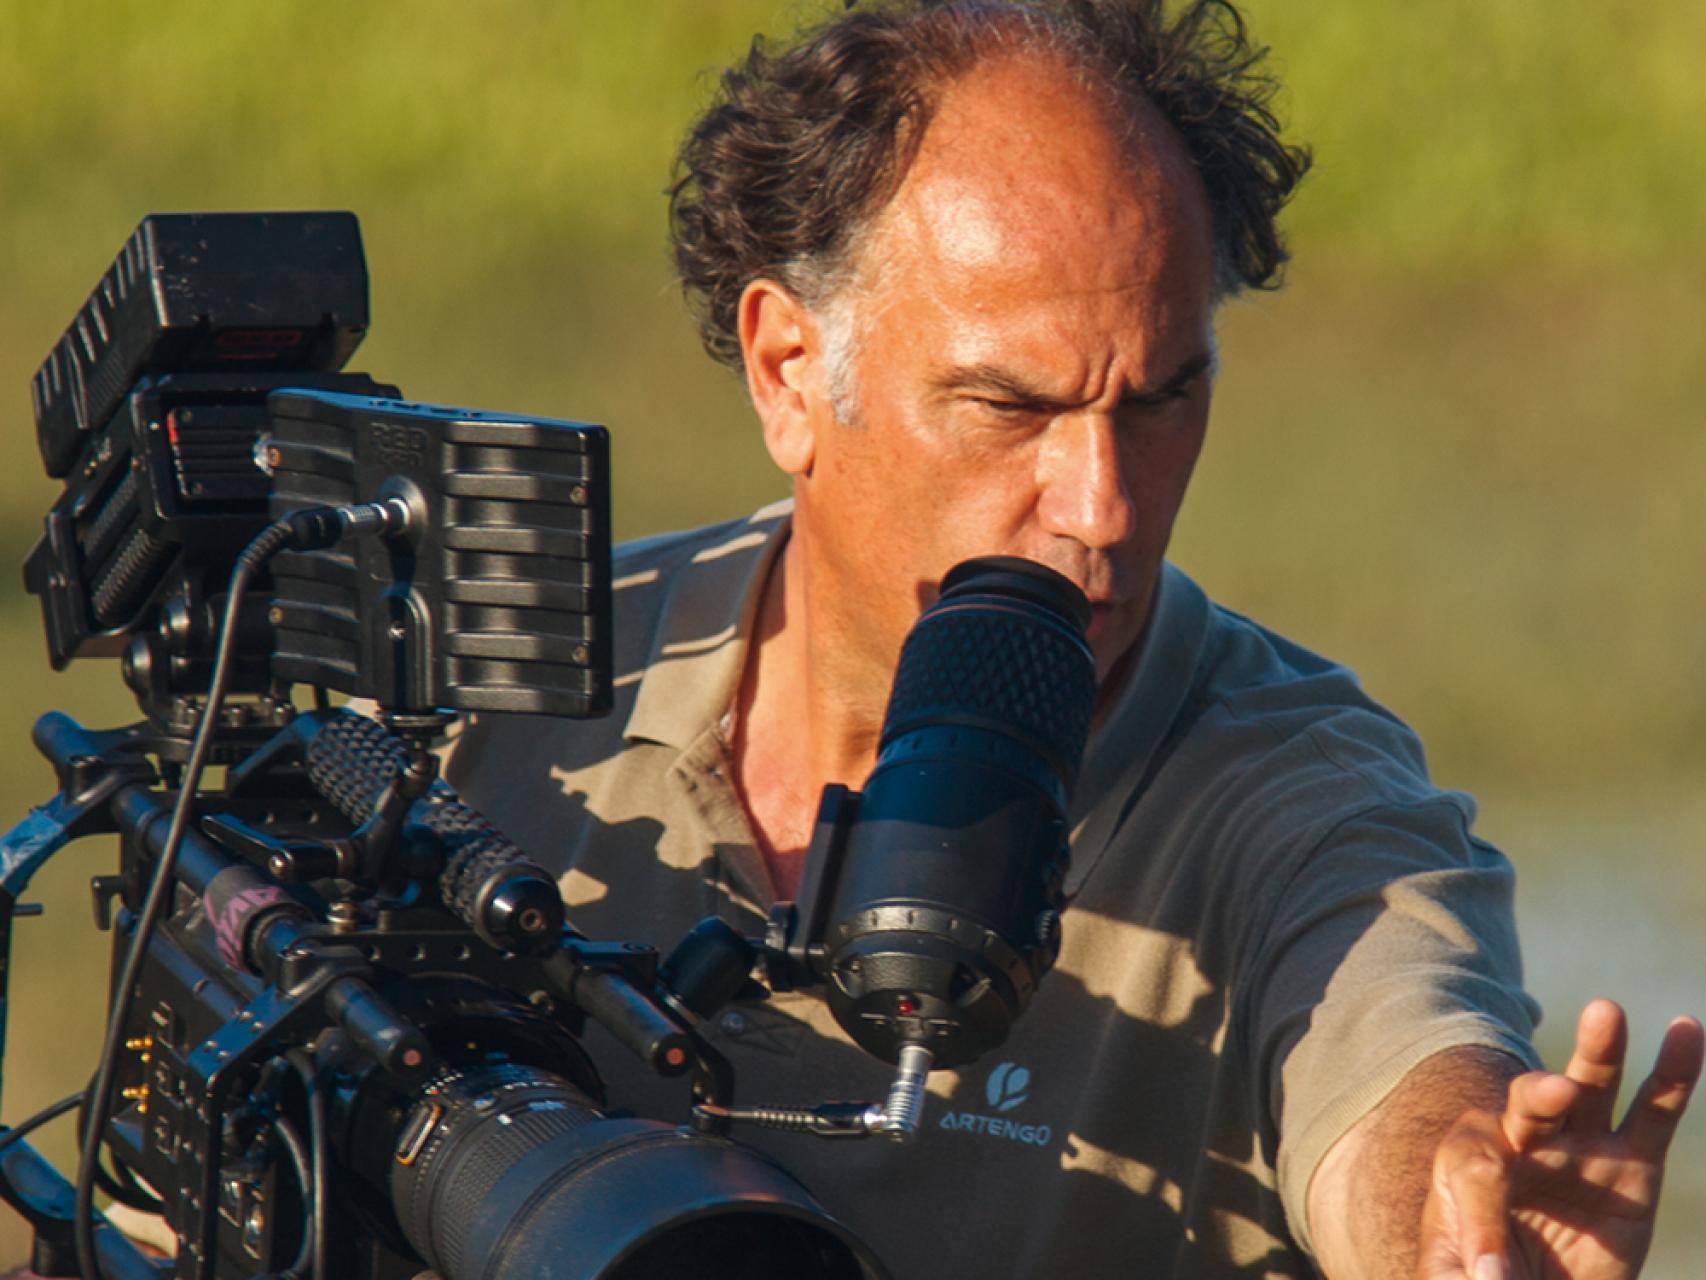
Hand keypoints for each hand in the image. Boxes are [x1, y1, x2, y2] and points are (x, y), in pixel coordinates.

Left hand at [1416, 999, 1703, 1278]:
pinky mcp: (1636, 1163)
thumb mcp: (1455, 1276)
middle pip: (1528, 1104)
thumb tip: (1489, 1276)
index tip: (1489, 1272)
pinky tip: (1685, 1029)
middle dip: (1539, 1095)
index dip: (1481, 1221)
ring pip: (1589, 1085)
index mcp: (1468, 1164)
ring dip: (1598, 1050)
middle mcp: (1525, 1140)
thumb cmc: (1482, 1273)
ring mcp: (1582, 1145)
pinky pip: (1657, 1109)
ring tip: (1605, 1012)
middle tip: (1554, 1093)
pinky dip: (1674, 1069)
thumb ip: (1462, 1270)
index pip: (1475, 1171)